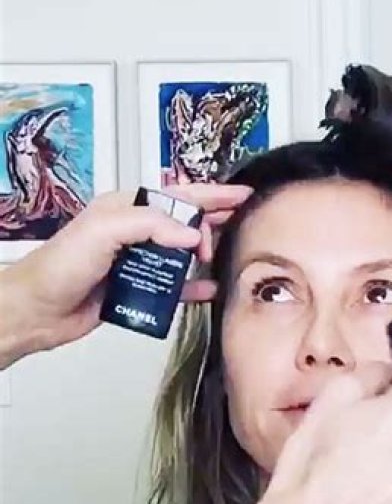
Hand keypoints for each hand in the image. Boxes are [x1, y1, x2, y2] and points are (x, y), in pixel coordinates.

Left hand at [2, 183, 250, 359]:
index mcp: (127, 208)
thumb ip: (149, 225)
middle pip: (186, 222)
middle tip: (239, 228)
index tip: (241, 195)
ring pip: (184, 254)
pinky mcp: (139, 288)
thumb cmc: (59, 266)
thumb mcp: (104, 231)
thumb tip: (192, 234)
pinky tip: (210, 289)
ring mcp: (138, 260)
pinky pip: (176, 287)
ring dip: (206, 255)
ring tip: (228, 256)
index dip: (212, 193)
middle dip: (214, 222)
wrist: (38, 309)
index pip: (178, 195)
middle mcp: (135, 232)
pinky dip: (195, 288)